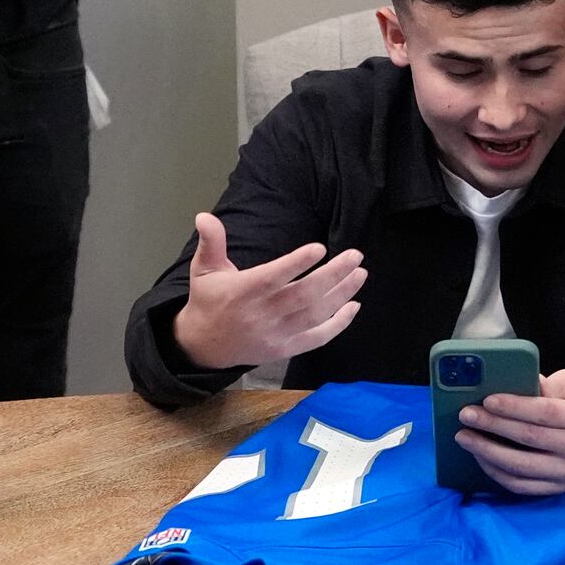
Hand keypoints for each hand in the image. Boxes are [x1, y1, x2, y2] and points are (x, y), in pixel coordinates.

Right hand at [171, 212, 367, 369]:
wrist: (203, 347)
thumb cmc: (209, 300)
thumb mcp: (204, 270)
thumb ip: (211, 242)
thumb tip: (204, 215)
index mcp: (243, 292)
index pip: (273, 277)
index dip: (296, 264)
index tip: (319, 248)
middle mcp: (261, 314)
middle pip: (303, 295)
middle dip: (333, 275)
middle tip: (356, 256)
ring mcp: (275, 334)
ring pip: (314, 315)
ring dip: (341, 295)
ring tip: (360, 274)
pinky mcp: (285, 349)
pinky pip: (316, 338)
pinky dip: (338, 325)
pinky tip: (354, 306)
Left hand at [454, 369, 564, 495]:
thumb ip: (549, 384)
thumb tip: (518, 385)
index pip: (546, 413)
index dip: (515, 407)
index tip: (488, 400)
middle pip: (529, 438)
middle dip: (493, 426)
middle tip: (466, 415)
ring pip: (521, 466)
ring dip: (487, 452)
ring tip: (464, 437)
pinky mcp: (555, 488)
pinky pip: (520, 485)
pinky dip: (496, 472)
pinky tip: (480, 456)